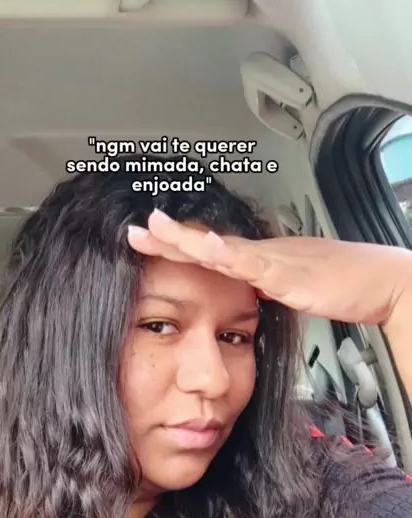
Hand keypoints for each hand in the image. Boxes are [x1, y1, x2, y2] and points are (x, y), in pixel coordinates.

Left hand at [127, 209, 411, 325]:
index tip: (148, 242)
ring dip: (186, 238)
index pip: (211, 251)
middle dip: (168, 238)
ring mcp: (275, 260)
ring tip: (155, 226)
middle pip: (207, 244)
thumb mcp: (294, 290)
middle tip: (135, 230)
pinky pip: (254, 263)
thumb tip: (248, 291)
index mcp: (262, 259)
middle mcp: (263, 253)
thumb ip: (268, 288)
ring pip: (222, 247)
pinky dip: (228, 254)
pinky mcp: (290, 273)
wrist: (382, 282)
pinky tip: (207, 246)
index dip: (178, 246)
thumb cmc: (346, 284)